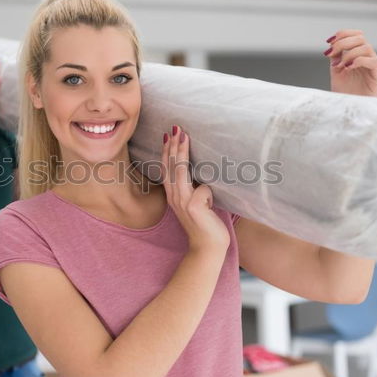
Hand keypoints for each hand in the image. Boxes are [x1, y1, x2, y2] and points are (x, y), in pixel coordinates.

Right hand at [161, 125, 229, 254]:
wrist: (208, 248)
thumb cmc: (206, 224)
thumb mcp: (195, 204)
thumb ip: (192, 189)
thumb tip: (198, 174)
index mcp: (173, 196)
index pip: (167, 169)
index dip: (166, 152)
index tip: (168, 136)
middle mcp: (175, 197)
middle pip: (171, 166)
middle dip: (172, 146)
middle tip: (175, 128)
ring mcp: (183, 201)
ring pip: (180, 171)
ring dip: (181, 151)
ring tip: (183, 136)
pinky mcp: (193, 206)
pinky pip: (203, 189)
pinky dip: (208, 192)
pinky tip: (210, 205)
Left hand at [324, 30, 376, 96]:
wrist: (349, 110)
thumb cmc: (344, 92)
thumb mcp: (336, 71)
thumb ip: (335, 57)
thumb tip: (332, 44)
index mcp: (357, 55)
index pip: (356, 36)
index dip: (343, 34)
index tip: (330, 41)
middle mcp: (367, 58)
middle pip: (361, 38)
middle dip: (343, 42)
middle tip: (332, 53)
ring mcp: (373, 67)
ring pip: (366, 47)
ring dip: (349, 53)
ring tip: (340, 65)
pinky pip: (372, 61)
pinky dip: (358, 61)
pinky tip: (348, 68)